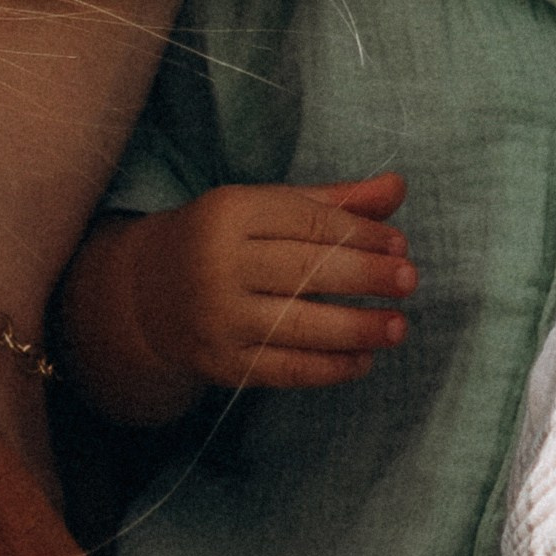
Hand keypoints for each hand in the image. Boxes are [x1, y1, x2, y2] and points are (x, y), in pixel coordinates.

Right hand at [129, 172, 415, 390]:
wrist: (146, 293)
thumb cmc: (227, 240)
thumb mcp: (270, 208)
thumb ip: (336, 202)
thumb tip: (399, 187)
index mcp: (231, 213)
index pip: (308, 223)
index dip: (360, 235)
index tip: (401, 246)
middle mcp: (218, 264)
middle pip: (305, 271)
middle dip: (364, 276)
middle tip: (409, 281)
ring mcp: (217, 318)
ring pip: (297, 325)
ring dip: (356, 328)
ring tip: (397, 327)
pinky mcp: (220, 363)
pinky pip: (284, 369)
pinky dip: (329, 368)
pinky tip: (363, 360)